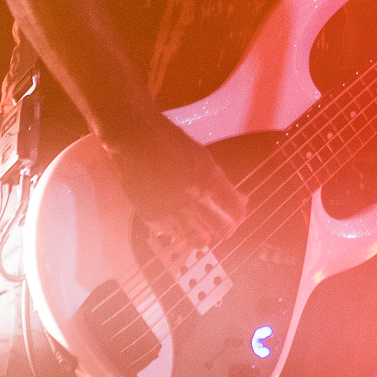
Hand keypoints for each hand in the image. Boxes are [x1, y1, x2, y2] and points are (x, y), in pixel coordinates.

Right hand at [102, 113, 246, 253]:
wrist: (135, 138)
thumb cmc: (169, 141)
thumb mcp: (201, 156)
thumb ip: (220, 181)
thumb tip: (241, 200)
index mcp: (208, 176)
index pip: (235, 207)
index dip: (238, 214)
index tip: (237, 215)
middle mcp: (192, 194)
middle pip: (222, 228)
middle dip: (226, 230)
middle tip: (223, 228)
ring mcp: (172, 206)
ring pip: (197, 239)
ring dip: (202, 236)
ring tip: (201, 233)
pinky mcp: (152, 213)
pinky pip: (171, 233)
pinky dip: (177, 231)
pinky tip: (177, 223)